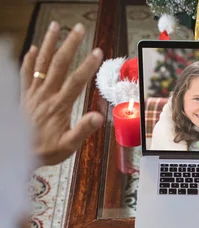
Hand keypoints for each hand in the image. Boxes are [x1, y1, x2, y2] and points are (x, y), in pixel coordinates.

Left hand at [20, 21, 103, 165]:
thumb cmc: (47, 150)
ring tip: (56, 26)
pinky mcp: (25, 95)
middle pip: (59, 64)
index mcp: (60, 106)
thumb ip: (83, 129)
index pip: (76, 81)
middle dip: (70, 45)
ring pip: (42, 62)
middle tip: (79, 28)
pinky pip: (26, 73)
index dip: (88, 65)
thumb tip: (99, 117)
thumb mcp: (69, 145)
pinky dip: (29, 59)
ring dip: (49, 43)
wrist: (21, 153)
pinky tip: (33, 48)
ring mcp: (34, 93)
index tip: (97, 52)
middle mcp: (46, 95)